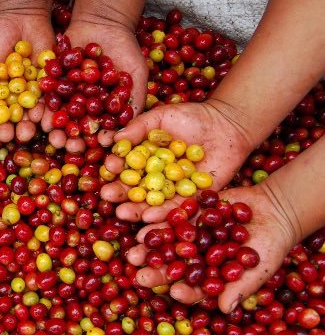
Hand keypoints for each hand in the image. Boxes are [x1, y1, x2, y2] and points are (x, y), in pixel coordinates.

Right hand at [0, 11, 52, 142]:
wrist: (23, 14)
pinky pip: (48, 101)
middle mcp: (9, 95)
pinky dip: (47, 111)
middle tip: (7, 136)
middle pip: (7, 118)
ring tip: (26, 132)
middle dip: (7, 129)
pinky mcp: (47, 84)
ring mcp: (28, 91)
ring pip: (27, 114)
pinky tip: (44, 120)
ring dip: (27, 125)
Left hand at [40, 16, 146, 151]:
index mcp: (102, 109)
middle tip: (67, 145)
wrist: (103, 22)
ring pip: (59, 112)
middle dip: (71, 136)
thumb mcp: (136, 74)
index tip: (98, 145)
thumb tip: (130, 129)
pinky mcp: (52, 79)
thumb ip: (136, 100)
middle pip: (76, 124)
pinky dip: (45, 100)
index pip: (100, 128)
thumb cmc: (126, 50)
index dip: (99, 137)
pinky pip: (48, 91)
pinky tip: (41, 111)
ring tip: (51, 132)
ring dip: (54, 123)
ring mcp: (66, 92)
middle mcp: (83, 104)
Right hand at [101, 98, 254, 223]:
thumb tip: (113, 140)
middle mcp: (153, 177)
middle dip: (119, 193)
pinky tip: (149, 218)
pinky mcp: (191, 200)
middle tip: (107, 196)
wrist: (227, 124)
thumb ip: (138, 127)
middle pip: (132, 188)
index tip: (110, 166)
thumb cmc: (192, 117)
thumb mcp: (161, 117)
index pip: (124, 166)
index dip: (115, 167)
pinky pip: (175, 210)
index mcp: (142, 159)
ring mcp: (171, 190)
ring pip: (150, 203)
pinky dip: (162, 215)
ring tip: (121, 213)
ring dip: (135, 210)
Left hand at [127, 182, 299, 313]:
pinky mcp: (188, 212)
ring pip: (165, 241)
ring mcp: (188, 234)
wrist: (275, 210)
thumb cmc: (271, 246)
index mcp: (206, 276)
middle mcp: (192, 257)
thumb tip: (225, 309)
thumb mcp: (258, 267)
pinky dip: (159, 217)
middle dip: (155, 270)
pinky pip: (171, 215)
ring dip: (149, 243)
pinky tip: (145, 218)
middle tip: (139, 274)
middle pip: (171, 266)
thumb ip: (240, 286)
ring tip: (134, 246)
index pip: (192, 288)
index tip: (175, 292)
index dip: (184, 291)